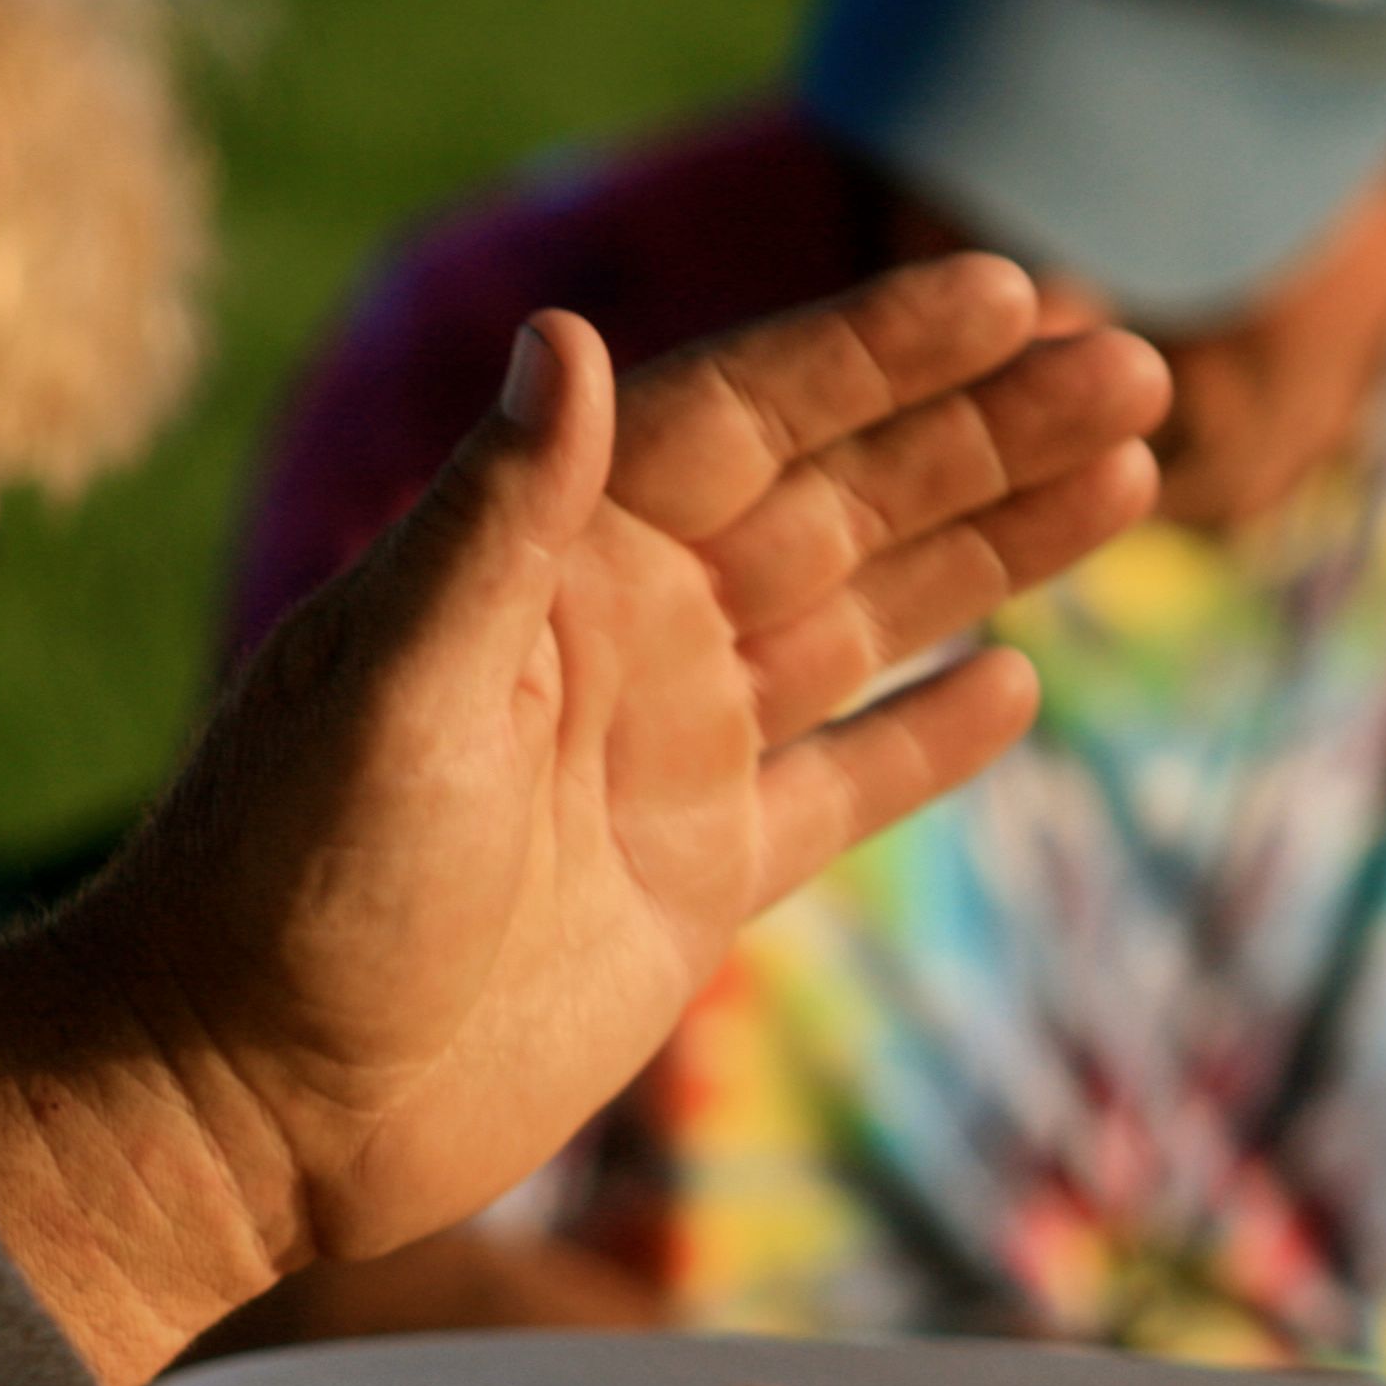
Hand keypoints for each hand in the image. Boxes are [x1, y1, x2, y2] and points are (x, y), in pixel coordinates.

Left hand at [83, 255, 1168, 1274]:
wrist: (251, 1095)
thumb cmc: (284, 880)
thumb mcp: (387, 683)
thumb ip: (495, 519)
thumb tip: (567, 336)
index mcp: (554, 559)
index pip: (750, 414)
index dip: (880, 351)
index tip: (1005, 290)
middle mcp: (625, 634)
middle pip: (843, 499)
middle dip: (987, 429)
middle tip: (1134, 361)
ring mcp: (668, 757)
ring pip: (870, 621)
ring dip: (995, 547)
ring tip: (1127, 467)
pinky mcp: (694, 884)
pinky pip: (842, 788)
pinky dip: (928, 738)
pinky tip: (1017, 680)